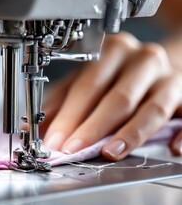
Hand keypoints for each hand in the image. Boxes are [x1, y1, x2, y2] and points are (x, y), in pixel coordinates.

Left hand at [42, 32, 181, 159]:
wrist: (157, 65)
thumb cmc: (117, 76)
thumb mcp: (86, 80)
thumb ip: (62, 101)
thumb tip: (36, 127)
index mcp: (113, 52)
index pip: (88, 86)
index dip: (70, 116)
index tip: (55, 141)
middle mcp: (143, 60)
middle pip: (117, 97)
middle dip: (92, 128)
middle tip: (74, 150)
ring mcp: (169, 76)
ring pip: (150, 108)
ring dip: (129, 134)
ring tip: (110, 153)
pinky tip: (172, 149)